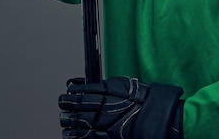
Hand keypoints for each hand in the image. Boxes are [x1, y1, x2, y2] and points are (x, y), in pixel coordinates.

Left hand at [58, 76, 183, 138]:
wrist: (156, 117)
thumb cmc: (143, 100)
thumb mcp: (124, 85)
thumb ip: (105, 86)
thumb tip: (91, 85)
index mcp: (107, 91)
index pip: (84, 91)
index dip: (73, 93)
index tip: (68, 92)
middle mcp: (103, 106)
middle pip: (79, 105)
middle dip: (68, 105)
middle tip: (62, 104)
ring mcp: (104, 123)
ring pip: (79, 122)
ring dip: (69, 121)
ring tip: (63, 120)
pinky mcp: (106, 136)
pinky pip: (87, 137)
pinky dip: (76, 135)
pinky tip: (69, 134)